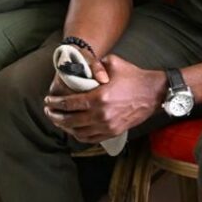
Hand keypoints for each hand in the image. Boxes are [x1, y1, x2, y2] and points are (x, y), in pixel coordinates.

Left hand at [43, 54, 165, 142]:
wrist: (153, 93)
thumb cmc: (133, 76)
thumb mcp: (113, 62)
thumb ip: (95, 64)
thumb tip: (80, 66)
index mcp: (99, 97)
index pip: (69, 104)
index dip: (55, 103)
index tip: (47, 101)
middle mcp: (101, 115)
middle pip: (70, 120)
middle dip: (55, 116)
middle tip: (48, 111)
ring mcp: (108, 126)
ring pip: (78, 132)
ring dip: (65, 127)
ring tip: (58, 121)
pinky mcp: (114, 132)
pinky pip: (91, 139)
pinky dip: (79, 135)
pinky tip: (73, 130)